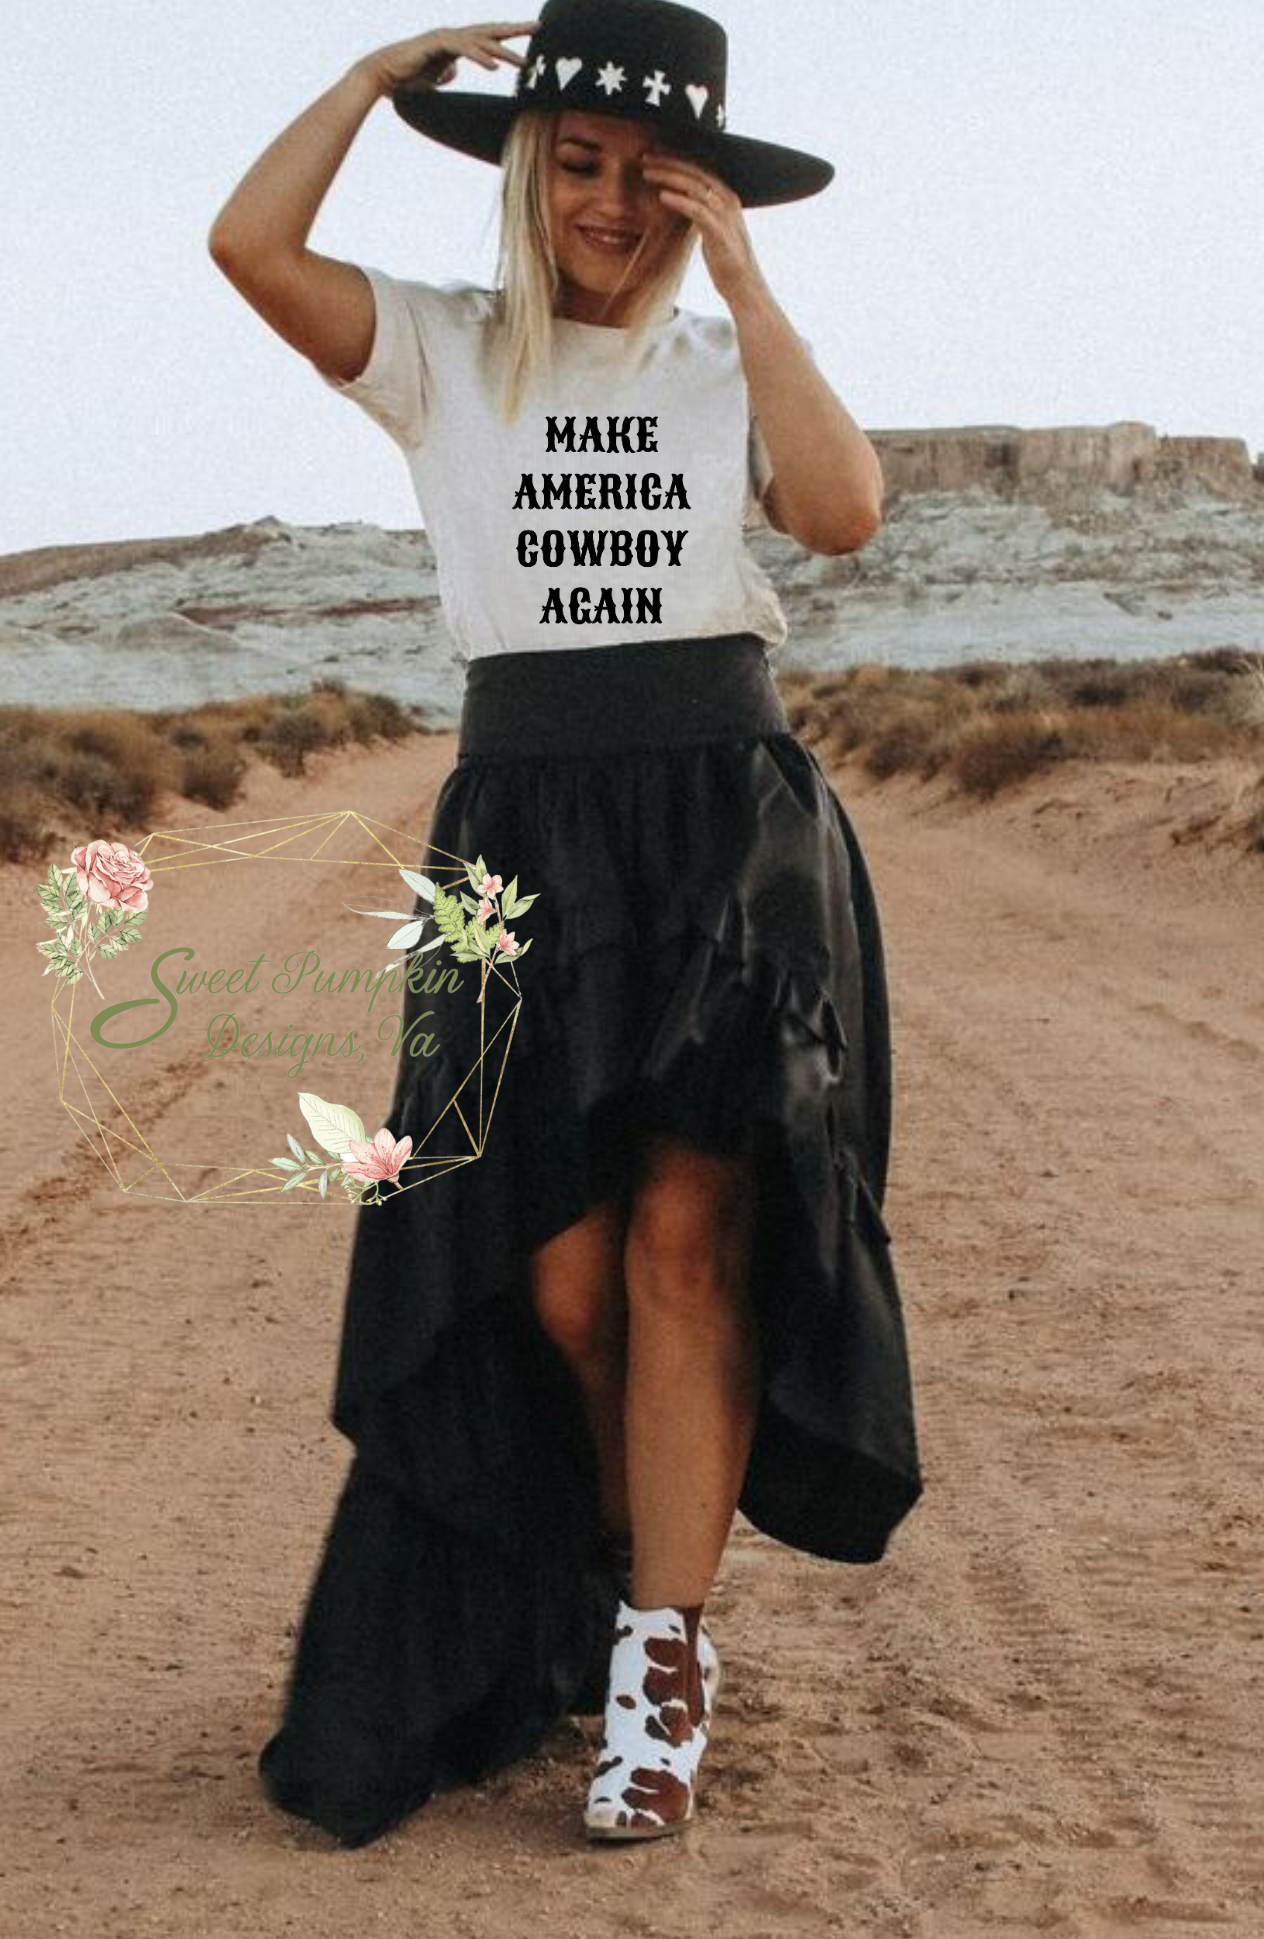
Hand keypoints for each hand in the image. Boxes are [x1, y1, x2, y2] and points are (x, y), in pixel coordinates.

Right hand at [357, 19, 540, 96]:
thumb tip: (455, 71)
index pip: (487, 37)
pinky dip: (479, 57)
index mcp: (456, 43)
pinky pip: (462, 50)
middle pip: (489, 31)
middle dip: (514, 30)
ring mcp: (444, 37)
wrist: (383, 74)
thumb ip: (445, 72)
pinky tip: (494, 67)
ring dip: (503, 52)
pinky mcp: (435, 44)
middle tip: (538, 27)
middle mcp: (453, 36)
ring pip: (480, 41)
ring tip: (522, 62)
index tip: (530, 35)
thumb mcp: (433, 78)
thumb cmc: (406, 78)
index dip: (508, 36)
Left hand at [641, 147, 764, 307]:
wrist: (743, 284)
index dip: (675, 161)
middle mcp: (726, 200)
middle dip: (668, 163)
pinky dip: (678, 200)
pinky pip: (696, 209)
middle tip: (645, 159)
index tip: (654, 157)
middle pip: (694, 173)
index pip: (698, 170)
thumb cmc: (725, 260)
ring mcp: (724, 214)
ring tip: (647, 174)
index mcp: (725, 196)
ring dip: (668, 178)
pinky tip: (662, 196)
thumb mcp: (711, 229)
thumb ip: (700, 213)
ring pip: (693, 186)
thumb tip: (681, 205)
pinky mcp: (718, 230)